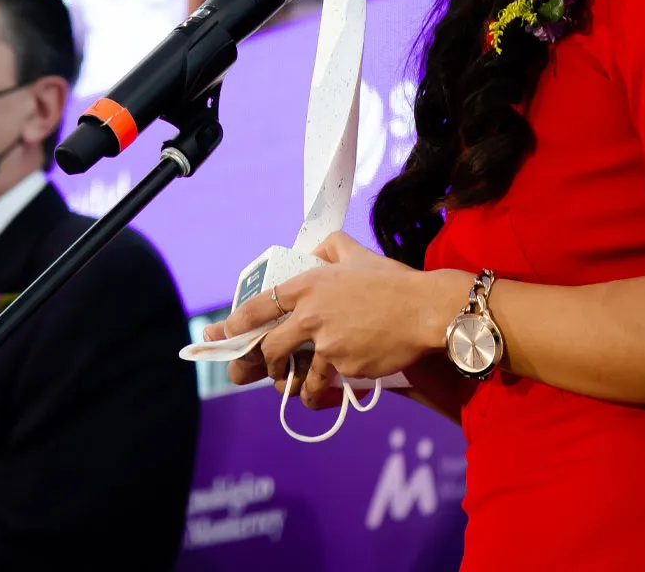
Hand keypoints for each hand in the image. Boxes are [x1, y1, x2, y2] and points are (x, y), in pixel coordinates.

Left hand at [206, 232, 471, 408]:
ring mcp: (325, 341)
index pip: (259, 305)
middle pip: (268, 345)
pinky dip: (317, 395)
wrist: (426, 310)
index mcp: (309, 284)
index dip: (234, 322)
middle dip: (261, 363)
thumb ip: (330, 247)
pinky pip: (319, 385)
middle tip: (265, 370)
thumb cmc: (394, 282)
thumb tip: (312, 252)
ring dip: (289, 385)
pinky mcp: (342, 364)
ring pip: (291, 373)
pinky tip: (321, 397)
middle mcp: (310, 313)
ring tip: (294, 389)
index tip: (219, 333)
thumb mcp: (357, 253)